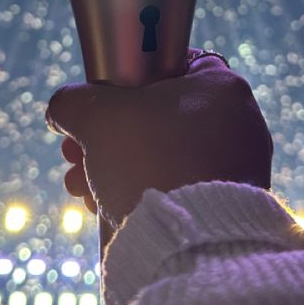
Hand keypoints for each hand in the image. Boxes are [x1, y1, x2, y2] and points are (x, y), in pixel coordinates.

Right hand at [47, 51, 272, 227]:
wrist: (190, 241)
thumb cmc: (148, 159)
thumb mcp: (96, 117)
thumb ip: (73, 101)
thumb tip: (63, 108)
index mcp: (221, 85)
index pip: (173, 62)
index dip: (128, 78)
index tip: (99, 102)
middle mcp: (240, 121)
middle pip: (160, 116)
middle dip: (109, 135)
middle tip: (76, 152)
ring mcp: (240, 165)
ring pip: (165, 155)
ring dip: (117, 165)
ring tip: (81, 187)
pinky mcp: (232, 204)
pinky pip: (181, 186)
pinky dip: (145, 191)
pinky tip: (107, 207)